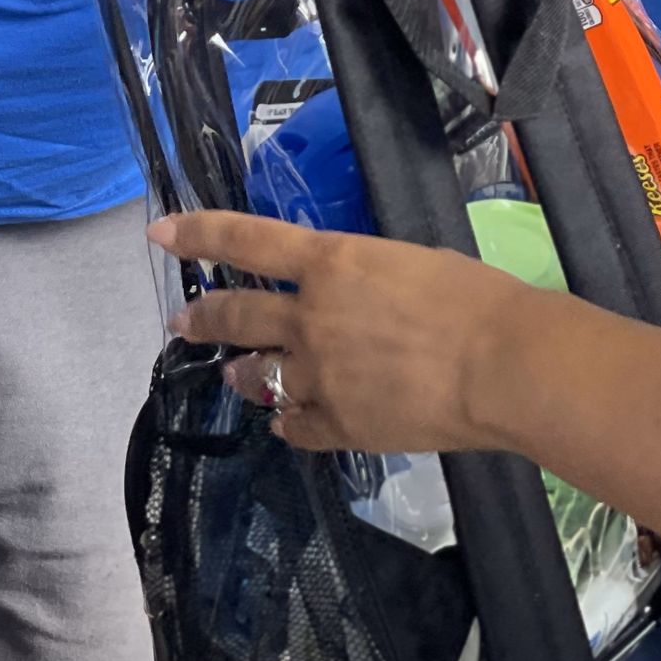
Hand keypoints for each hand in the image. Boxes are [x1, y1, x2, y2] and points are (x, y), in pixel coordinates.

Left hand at [151, 208, 525, 453]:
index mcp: (330, 262)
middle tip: (181, 323)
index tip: (159, 234)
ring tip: (234, 376)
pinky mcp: (339, 426)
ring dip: (242, 373)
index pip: (244, 240)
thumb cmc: (470, 295)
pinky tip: (287, 425)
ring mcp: (320, 375)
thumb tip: (342, 292)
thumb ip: (357, 275)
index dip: (197, 234)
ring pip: (258, 376)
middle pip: (236, 314)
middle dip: (202, 318)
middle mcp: (310, 317)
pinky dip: (290, 423)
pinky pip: (297, 426)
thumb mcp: (404, 260)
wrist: (501, 363)